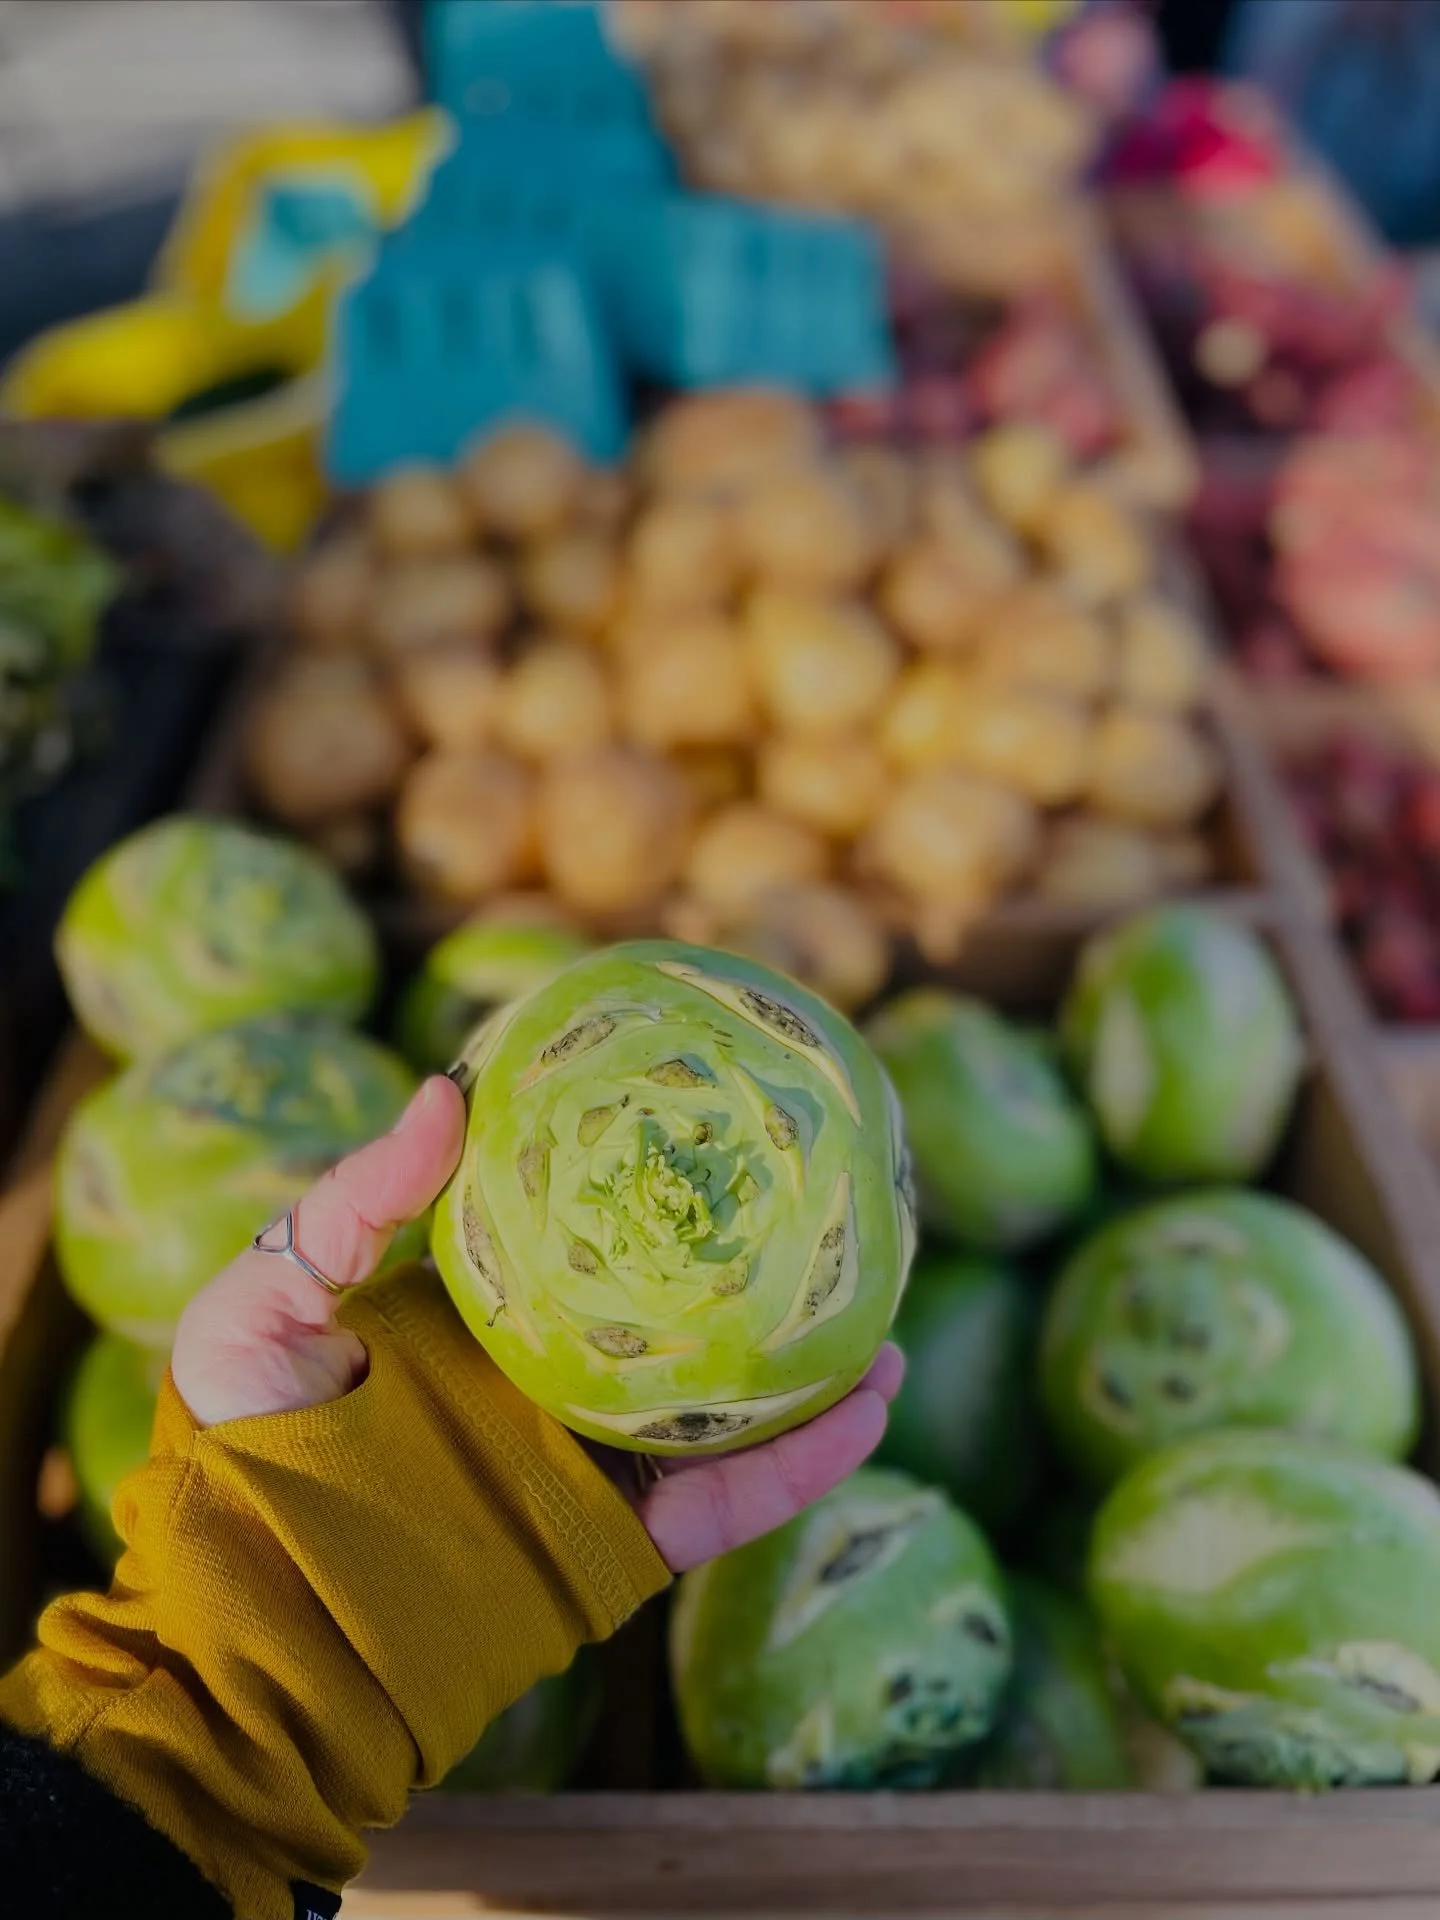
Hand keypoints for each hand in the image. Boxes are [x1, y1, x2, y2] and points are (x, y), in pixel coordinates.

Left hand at [172, 1076, 902, 1571]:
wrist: (251, 1633)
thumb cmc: (234, 1455)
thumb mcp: (263, 1301)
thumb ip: (354, 1199)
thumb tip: (447, 1087)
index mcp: (487, 1319)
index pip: (584, 1239)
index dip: (645, 1185)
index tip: (706, 1123)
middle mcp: (554, 1385)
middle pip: (680, 1318)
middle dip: (755, 1271)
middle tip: (829, 1205)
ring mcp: (592, 1465)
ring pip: (729, 1407)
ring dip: (816, 1366)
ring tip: (889, 1310)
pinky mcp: (617, 1544)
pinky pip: (729, 1499)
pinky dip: (805, 1460)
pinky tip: (872, 1405)